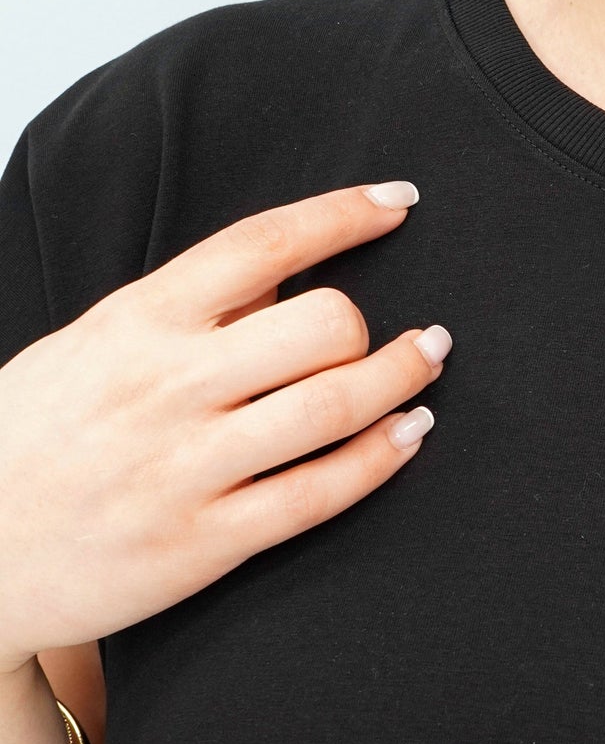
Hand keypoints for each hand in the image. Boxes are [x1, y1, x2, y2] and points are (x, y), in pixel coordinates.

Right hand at [0, 183, 450, 675]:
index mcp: (138, 320)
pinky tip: (411, 434)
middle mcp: (166, 387)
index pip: (264, 243)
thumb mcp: (92, 346)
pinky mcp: (203, 543)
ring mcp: (186, 467)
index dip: (345, 213)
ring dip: (403, 378)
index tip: (401, 200)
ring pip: (335, 405)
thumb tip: (289, 274)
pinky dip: (382, 457)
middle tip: (398, 331)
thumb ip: (185, 311)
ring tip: (426, 364)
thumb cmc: (36, 437)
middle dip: (372, 325)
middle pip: (322, 323)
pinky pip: (319, 492)